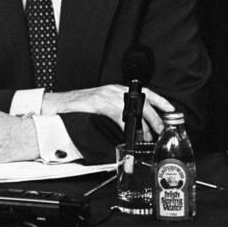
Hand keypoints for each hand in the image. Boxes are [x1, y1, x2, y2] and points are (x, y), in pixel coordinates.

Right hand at [41, 84, 174, 140]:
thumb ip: (116, 111)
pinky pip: (118, 115)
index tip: (171, 109)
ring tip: (148, 137)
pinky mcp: (98, 103)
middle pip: (143, 103)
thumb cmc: (76, 108)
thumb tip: (133, 126)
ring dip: (143, 126)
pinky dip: (126, 126)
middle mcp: (114, 90)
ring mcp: (106, 96)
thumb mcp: (100, 106)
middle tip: (161, 131)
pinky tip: (128, 134)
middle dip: (155, 119)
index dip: (160, 100)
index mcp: (116, 90)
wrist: (56, 104)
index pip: (144, 92)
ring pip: (134, 110)